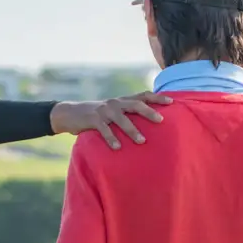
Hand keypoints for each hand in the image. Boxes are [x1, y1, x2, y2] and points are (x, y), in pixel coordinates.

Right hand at [49, 92, 171, 149]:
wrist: (70, 113)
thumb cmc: (96, 116)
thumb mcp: (113, 111)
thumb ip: (127, 114)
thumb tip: (148, 123)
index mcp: (122, 101)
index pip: (143, 95)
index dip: (157, 97)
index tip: (172, 101)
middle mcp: (115, 103)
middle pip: (135, 104)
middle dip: (149, 112)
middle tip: (161, 120)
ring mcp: (104, 110)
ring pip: (121, 118)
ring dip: (132, 130)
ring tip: (142, 141)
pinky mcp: (93, 119)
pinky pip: (104, 129)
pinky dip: (111, 138)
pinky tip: (118, 147)